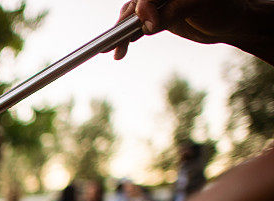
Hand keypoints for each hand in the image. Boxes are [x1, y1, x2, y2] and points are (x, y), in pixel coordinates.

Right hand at [112, 0, 253, 59]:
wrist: (232, 22)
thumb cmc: (222, 9)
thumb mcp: (197, 8)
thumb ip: (171, 13)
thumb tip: (146, 25)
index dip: (143, 7)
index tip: (148, 25)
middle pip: (135, 5)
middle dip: (123, 24)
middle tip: (112, 44)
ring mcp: (158, 3)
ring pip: (132, 16)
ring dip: (121, 35)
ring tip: (113, 51)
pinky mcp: (158, 16)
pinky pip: (137, 25)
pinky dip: (127, 37)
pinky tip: (119, 49)